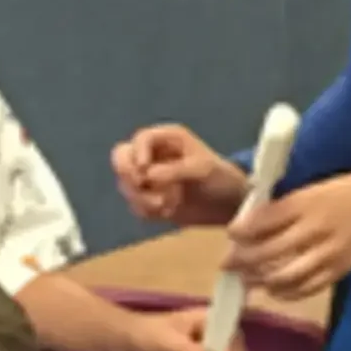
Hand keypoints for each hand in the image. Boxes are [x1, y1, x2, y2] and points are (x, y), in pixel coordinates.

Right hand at [112, 123, 247, 225]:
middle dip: (128, 173)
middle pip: (121, 157)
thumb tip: (147, 175)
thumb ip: (174, 170)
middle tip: (142, 186)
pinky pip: (135, 204)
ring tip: (164, 205)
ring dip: (140, 197)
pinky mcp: (150, 198)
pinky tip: (166, 212)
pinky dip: (146, 210)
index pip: (140, 139)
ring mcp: (149, 177)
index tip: (144, 171)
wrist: (229, 205)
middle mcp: (153, 155)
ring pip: (125, 183)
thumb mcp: (202, 170)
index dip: (137, 153)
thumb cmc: (220, 178)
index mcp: (166, 139)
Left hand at [226, 165, 350, 300]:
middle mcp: (315, 229)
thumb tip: (251, 222)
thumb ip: (283, 207)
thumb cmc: (342, 191)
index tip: (230, 234)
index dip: (244, 229)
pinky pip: (308, 288)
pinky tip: (272, 290)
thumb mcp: (310, 190)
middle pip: (272, 250)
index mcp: (306, 203)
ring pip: (287, 275)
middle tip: (227, 263)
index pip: (267, 219)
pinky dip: (286, 292)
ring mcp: (329, 253)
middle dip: (244, 259)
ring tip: (245, 280)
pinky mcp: (340, 270)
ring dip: (261, 279)